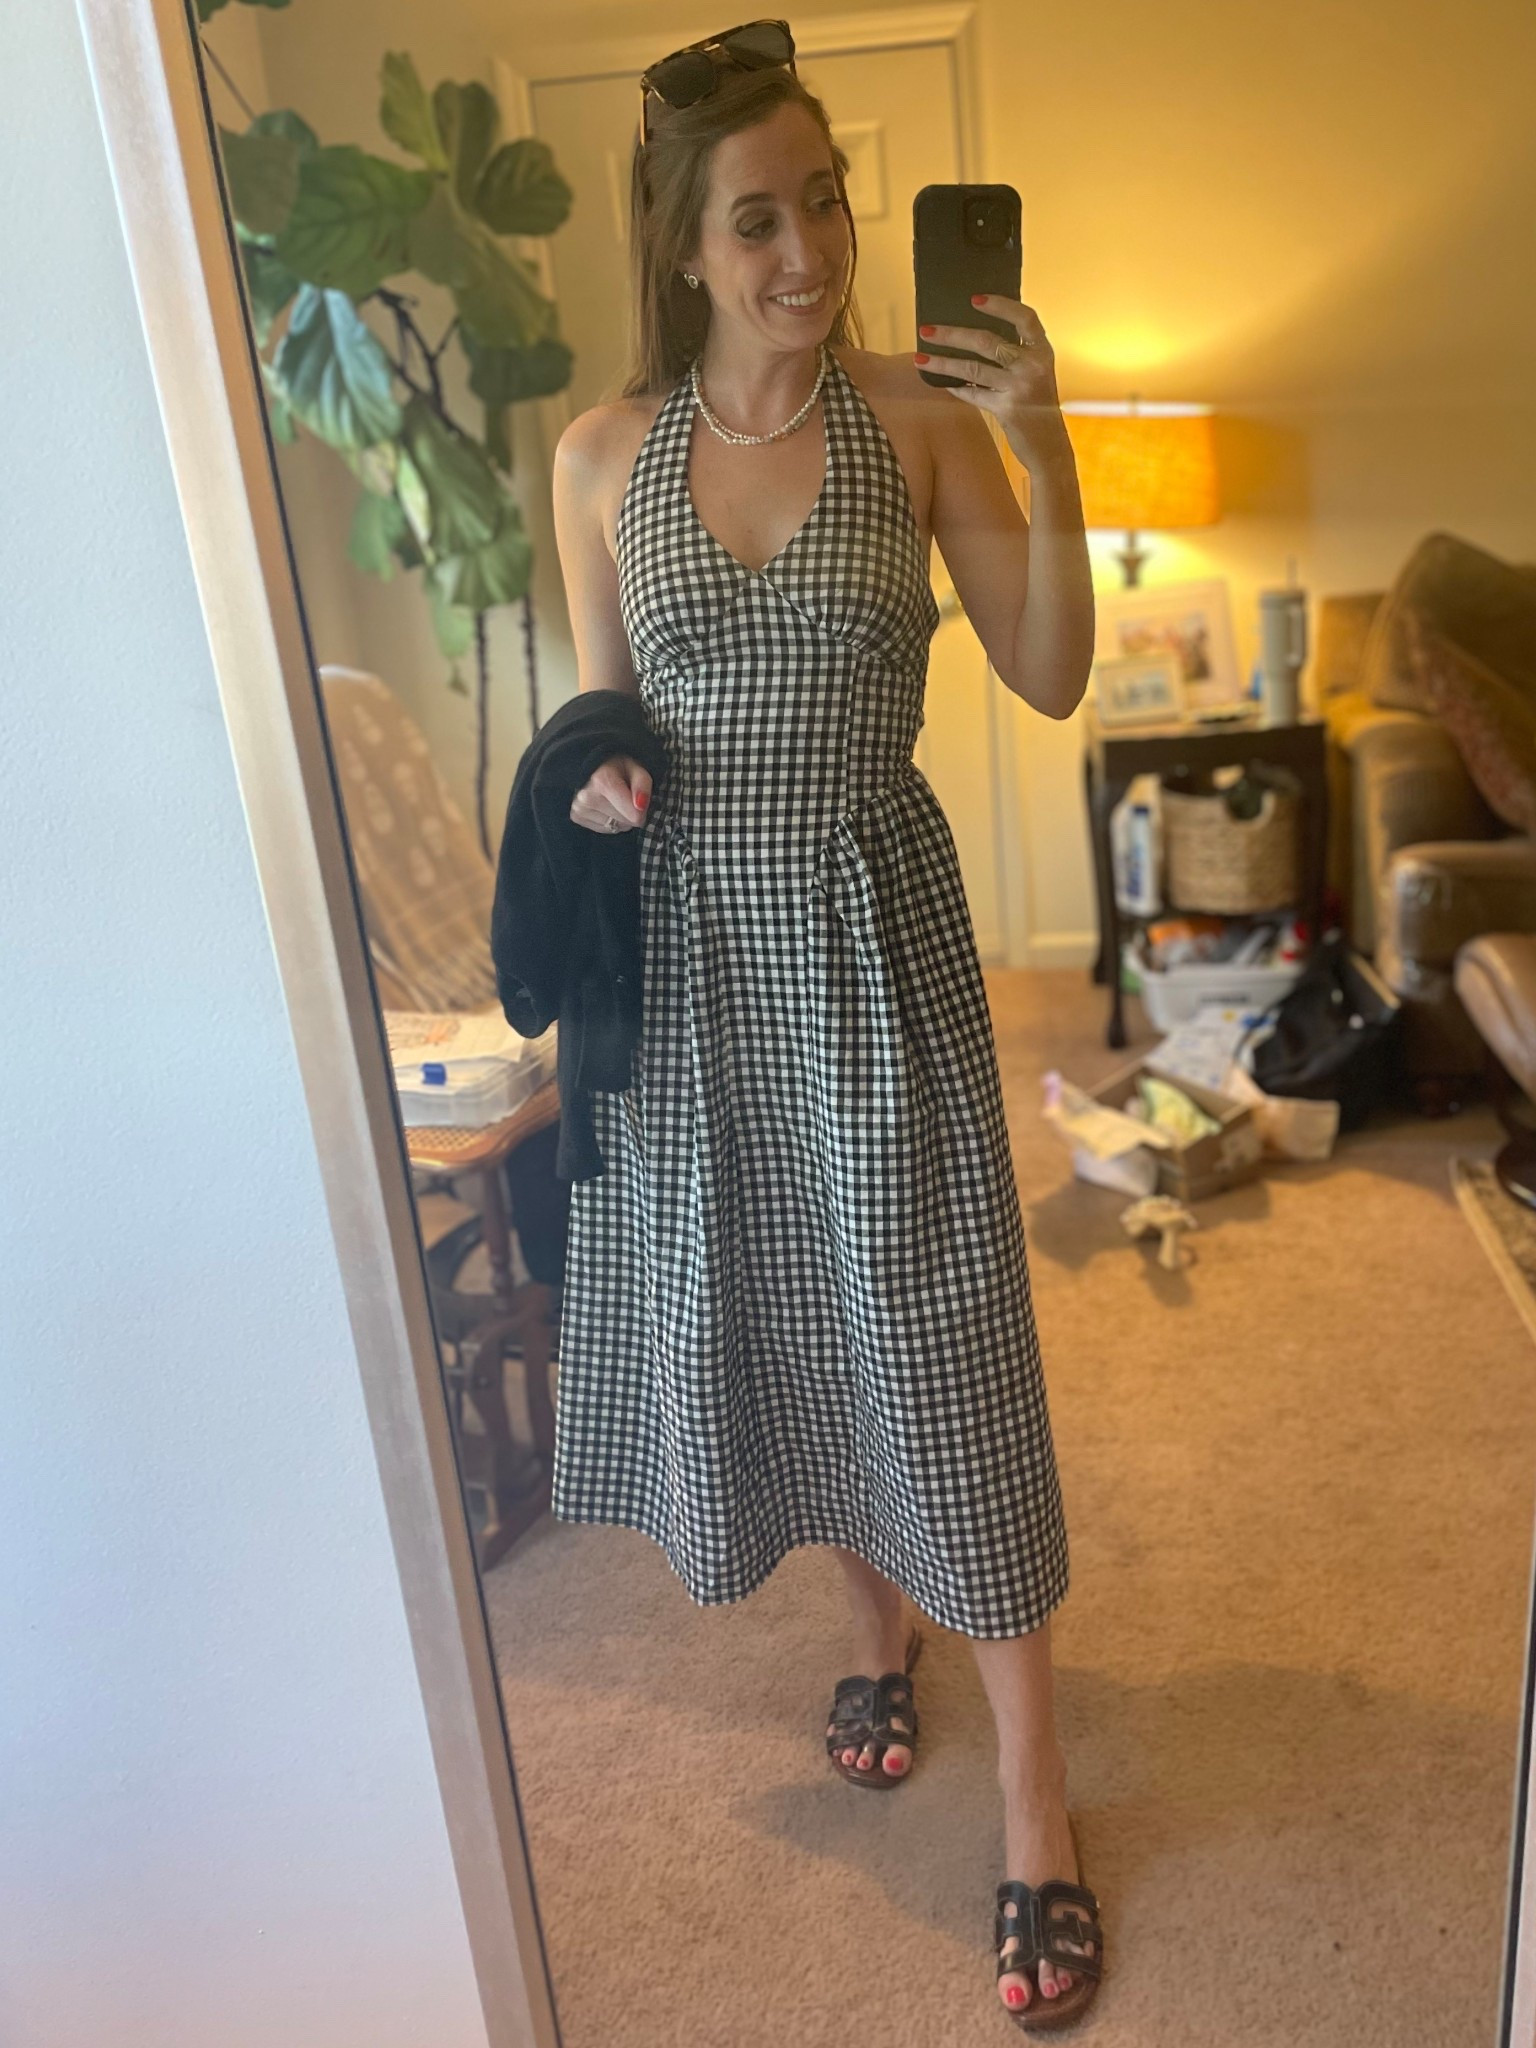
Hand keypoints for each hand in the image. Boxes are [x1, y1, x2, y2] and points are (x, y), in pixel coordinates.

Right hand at [569, 753, 651, 833]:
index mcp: (602, 781)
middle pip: (626, 822)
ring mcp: (579, 808)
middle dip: (631, 812)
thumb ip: (643, 785)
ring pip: (617, 827)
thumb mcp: (637, 770)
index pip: (633, 815)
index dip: (642, 809)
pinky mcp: (576, 816)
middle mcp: (587, 796)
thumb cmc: (620, 769)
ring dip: (621, 818)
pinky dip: (611, 822)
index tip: (639, 799)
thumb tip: (640, 805)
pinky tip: (606, 807)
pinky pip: (606, 829)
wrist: (595, 768)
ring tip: (615, 800)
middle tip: (625, 795)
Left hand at [914, 295, 1067, 469]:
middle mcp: (1033, 366)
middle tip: (926, 330)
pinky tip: (942, 383)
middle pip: (986, 341)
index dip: (1000, 305)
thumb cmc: (1038, 406)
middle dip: (952, 334)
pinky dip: (956, 389)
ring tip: (920, 359)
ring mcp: (1020, 387)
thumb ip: (1017, 354)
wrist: (1050, 447)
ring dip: (943, 363)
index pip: (1024, 317)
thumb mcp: (1036, 373)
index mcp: (1042, 351)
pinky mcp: (1007, 409)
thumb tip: (974, 335)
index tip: (974, 299)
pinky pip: (973, 394)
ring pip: (972, 369)